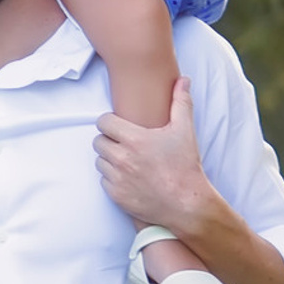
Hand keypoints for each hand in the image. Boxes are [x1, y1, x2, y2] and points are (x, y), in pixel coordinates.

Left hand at [95, 74, 213, 237]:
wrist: (185, 204)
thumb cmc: (185, 166)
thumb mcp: (185, 131)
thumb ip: (181, 103)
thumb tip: (182, 80)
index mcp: (135, 139)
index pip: (103, 122)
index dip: (110, 122)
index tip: (118, 126)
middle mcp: (122, 158)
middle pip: (98, 141)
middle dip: (109, 140)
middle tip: (124, 143)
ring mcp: (117, 177)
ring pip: (99, 161)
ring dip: (109, 159)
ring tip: (127, 160)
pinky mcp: (115, 194)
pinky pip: (103, 180)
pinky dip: (112, 178)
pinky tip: (128, 176)